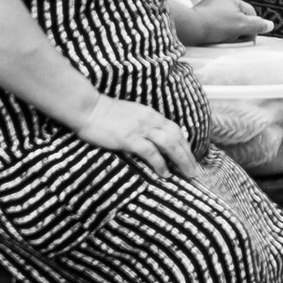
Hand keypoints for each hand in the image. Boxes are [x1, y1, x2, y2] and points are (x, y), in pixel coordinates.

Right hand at [70, 94, 200, 179]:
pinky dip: (160, 164)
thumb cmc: (106, 113)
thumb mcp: (131, 114)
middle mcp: (150, 120)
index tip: (191, 158)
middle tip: (195, 172)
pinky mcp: (129, 138)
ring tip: (187, 174)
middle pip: (177, 138)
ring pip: (169, 144)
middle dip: (188, 156)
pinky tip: (165, 174)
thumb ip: (144, 124)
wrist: (88, 108)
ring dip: (181, 160)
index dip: (186, 145)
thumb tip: (154, 138)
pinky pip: (151, 152)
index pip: (175, 129)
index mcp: (151, 114)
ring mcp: (140, 129)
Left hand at [168, 0, 269, 45]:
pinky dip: (216, 31)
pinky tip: (214, 38)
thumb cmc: (217, 26)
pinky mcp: (200, 14)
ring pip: (226, 21)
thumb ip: (257, 25)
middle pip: (238, 17)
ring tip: (224, 41)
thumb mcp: (241, 26)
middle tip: (236, 40)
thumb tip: (270, 25)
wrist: (189, 28)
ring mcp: (209, 5)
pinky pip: (214, 23)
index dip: (253, 27)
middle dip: (240, 29)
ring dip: (228, 31)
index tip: (249, 40)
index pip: (251, 13)